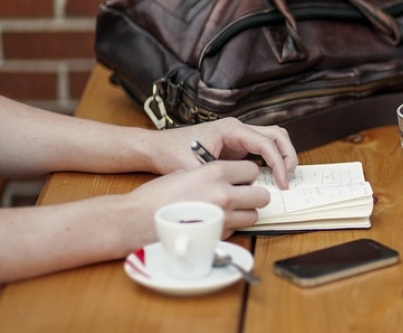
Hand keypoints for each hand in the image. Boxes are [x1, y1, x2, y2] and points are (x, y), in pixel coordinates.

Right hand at [125, 160, 269, 239]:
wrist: (136, 220)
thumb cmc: (156, 196)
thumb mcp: (185, 172)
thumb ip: (210, 175)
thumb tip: (228, 179)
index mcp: (215, 172)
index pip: (252, 170)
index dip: (247, 176)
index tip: (241, 179)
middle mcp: (224, 193)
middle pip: (262, 195)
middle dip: (253, 196)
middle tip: (242, 196)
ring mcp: (223, 217)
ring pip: (253, 216)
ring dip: (245, 213)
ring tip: (228, 211)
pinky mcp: (218, 236)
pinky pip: (237, 230)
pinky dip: (231, 227)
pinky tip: (214, 223)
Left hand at [147, 118, 297, 188]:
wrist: (158, 147)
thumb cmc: (173, 153)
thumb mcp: (195, 169)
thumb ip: (218, 179)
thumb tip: (240, 193)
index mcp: (231, 129)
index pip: (267, 143)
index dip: (279, 164)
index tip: (282, 183)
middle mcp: (239, 128)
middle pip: (278, 135)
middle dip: (288, 157)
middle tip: (288, 179)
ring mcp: (240, 135)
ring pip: (274, 139)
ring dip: (283, 156)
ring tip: (283, 178)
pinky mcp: (238, 145)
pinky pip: (264, 148)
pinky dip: (273, 160)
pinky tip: (270, 178)